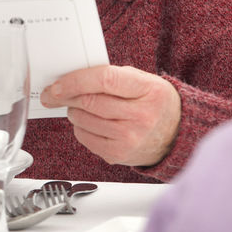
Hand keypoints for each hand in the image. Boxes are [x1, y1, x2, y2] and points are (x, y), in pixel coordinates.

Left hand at [40, 65, 181, 166]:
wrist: (176, 134)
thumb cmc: (154, 102)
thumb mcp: (142, 81)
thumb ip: (111, 77)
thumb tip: (72, 78)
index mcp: (147, 89)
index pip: (104, 80)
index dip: (75, 81)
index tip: (56, 84)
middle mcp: (141, 115)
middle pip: (90, 102)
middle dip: (65, 96)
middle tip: (55, 93)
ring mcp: (130, 137)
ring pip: (84, 120)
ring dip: (73, 111)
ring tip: (79, 107)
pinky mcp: (119, 154)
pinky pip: (85, 138)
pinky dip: (80, 128)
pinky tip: (89, 122)